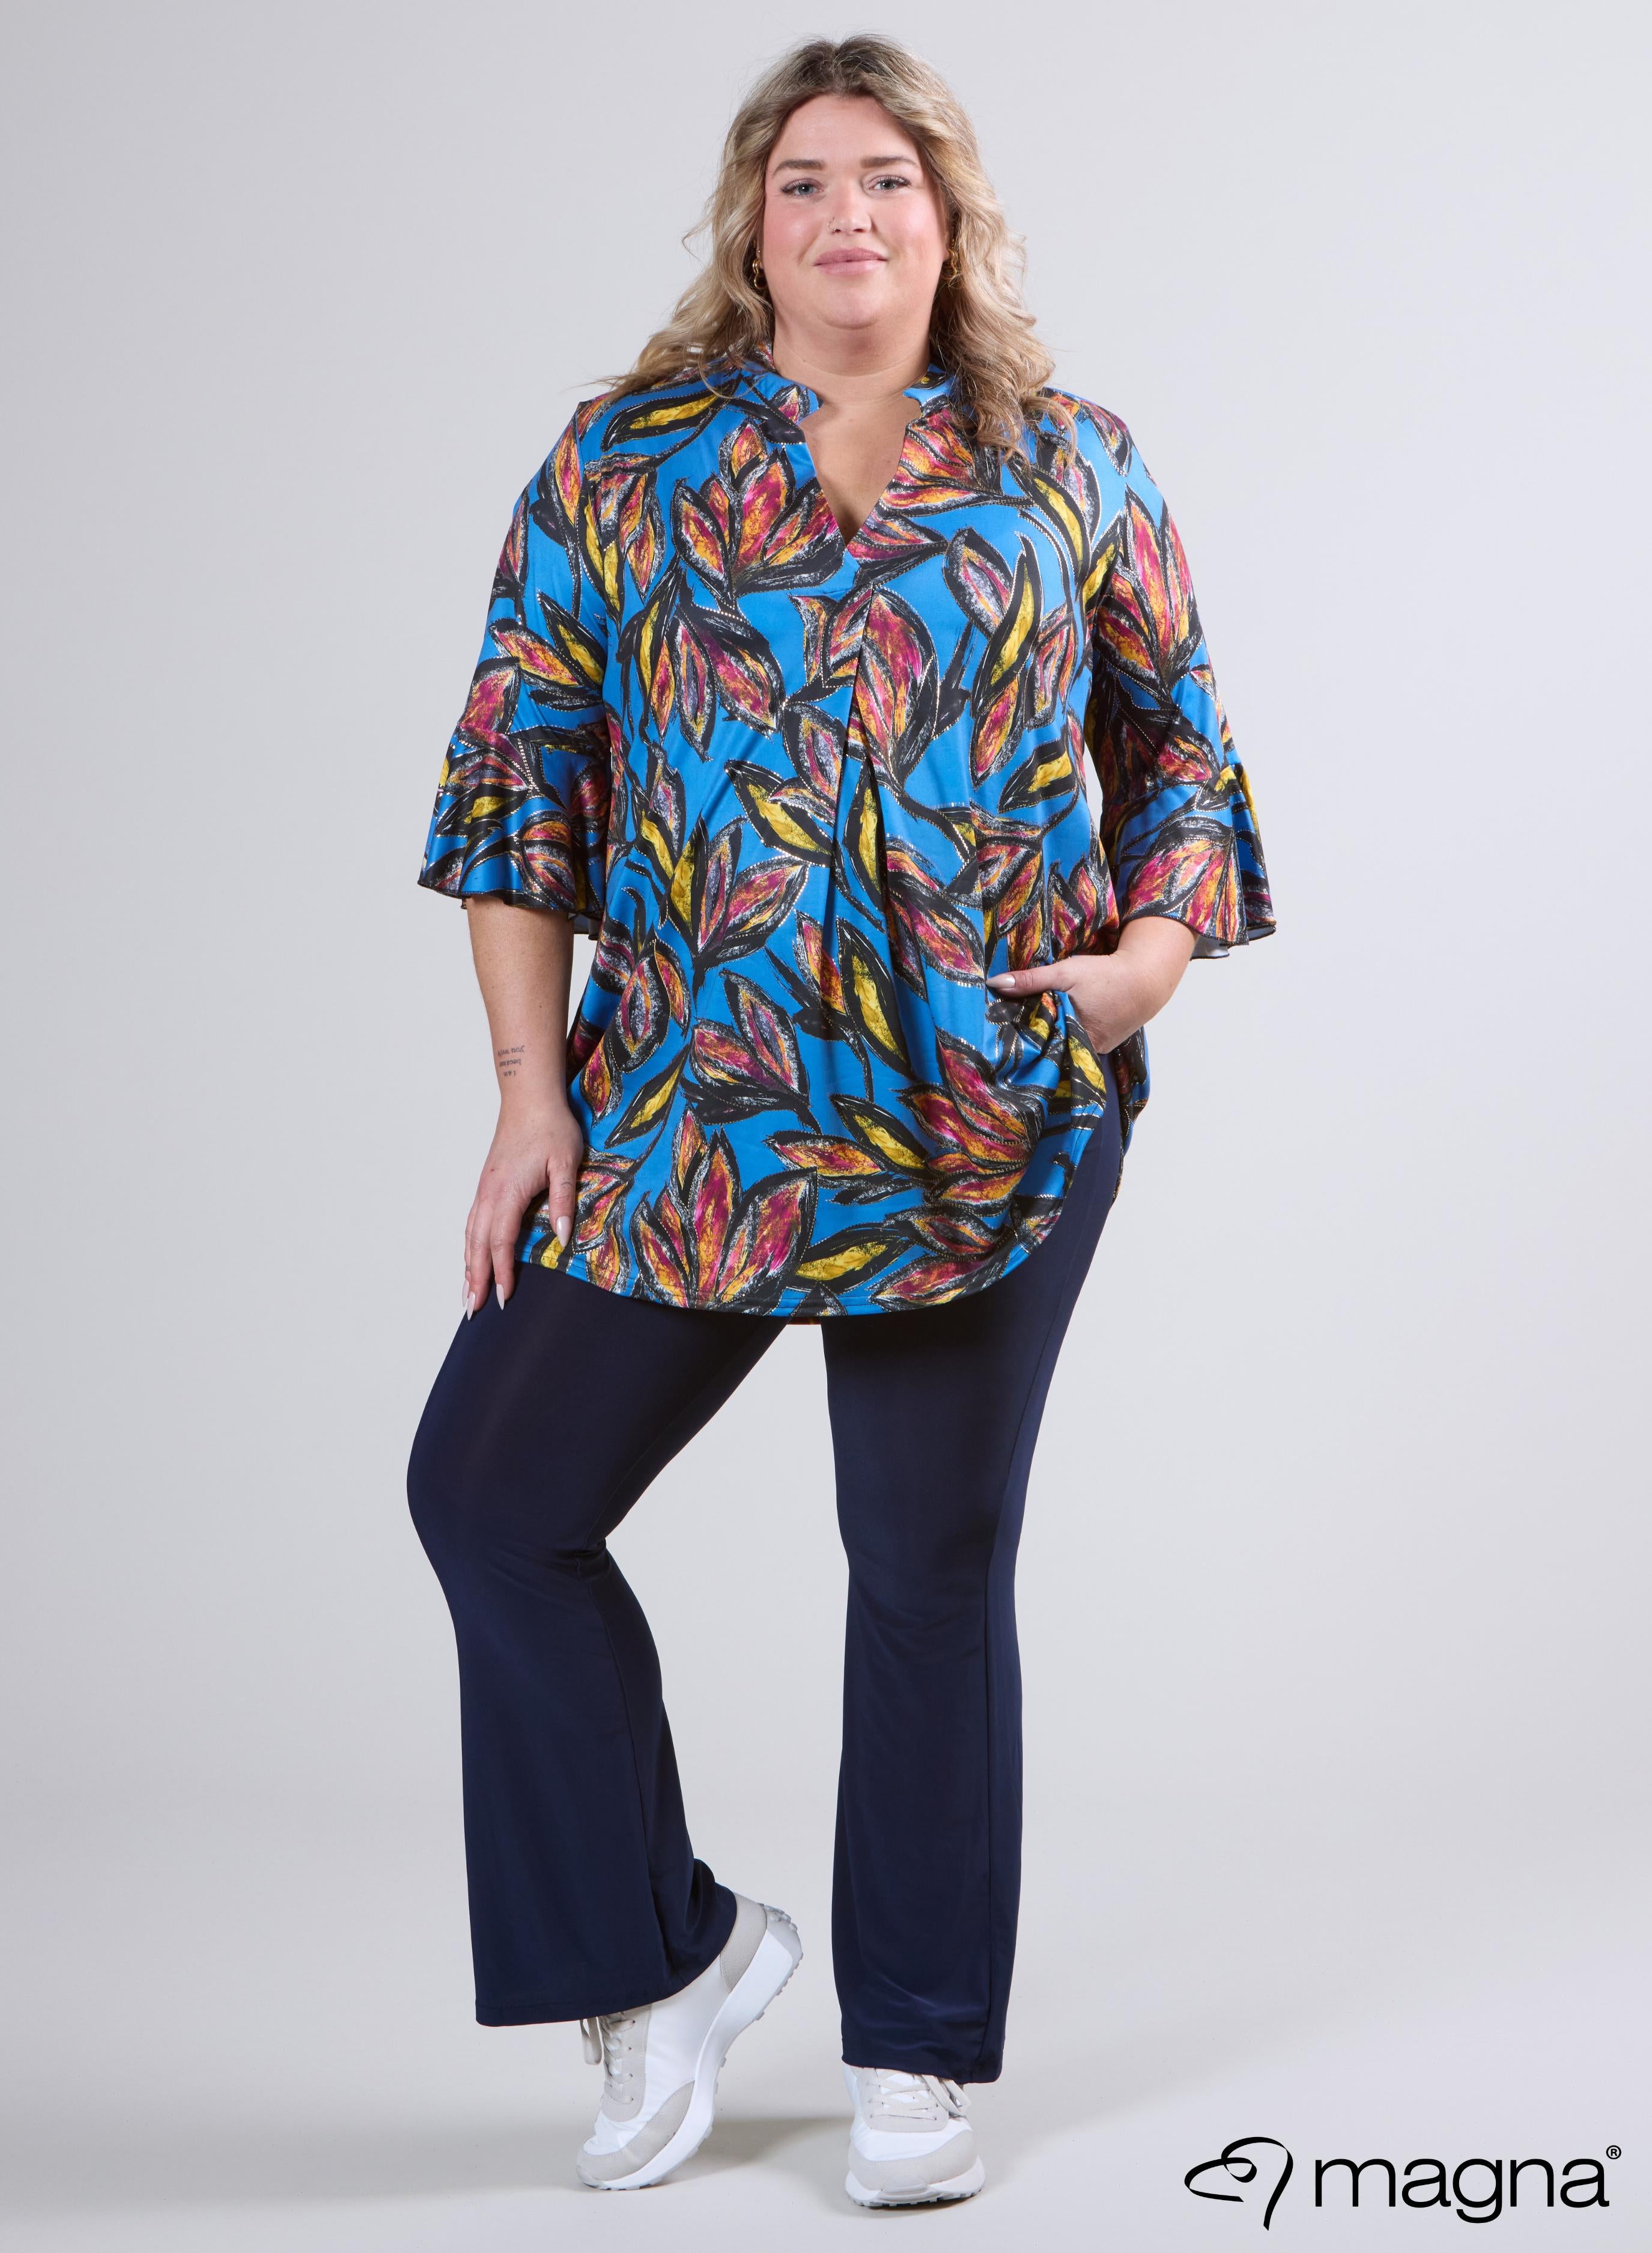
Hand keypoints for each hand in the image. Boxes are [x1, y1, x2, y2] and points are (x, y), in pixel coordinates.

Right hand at [463, 1099, 584, 1314]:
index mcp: (508, 1192)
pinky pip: (472, 1222)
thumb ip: (564, 1199)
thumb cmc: (551, 1127)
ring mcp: (484, 1189)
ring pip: (471, 1235)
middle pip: (478, 1245)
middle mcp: (490, 1194)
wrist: (530, 1098)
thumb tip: (561, 1236)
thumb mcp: (566, 1162)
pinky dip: (469, 1245)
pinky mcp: (487, 1184)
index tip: (503, 1298)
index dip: (502, 1272)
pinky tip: (470, 1257)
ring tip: (466, 1294)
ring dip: (468, 1266)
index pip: (502, 1242)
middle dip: (476, 1279)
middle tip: (473, 1310)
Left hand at [986, 914, 1195, 1051]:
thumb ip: (1030, 980)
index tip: (997, 1039)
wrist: (1145, 980)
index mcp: (1072, 1038)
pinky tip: (1053, 1026)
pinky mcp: (1102, 1045)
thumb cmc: (1105, 976)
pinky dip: (1065, 1035)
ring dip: (1048, 1038)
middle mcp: (1083, 1051)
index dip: (1018, 1042)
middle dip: (1031, 1042)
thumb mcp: (1065, 973)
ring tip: (1023, 1030)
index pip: (1036, 1047)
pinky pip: (1076, 1043)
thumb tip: (995, 984)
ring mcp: (1094, 1050)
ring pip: (1063, 1047)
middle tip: (1005, 1034)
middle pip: (1049, 1049)